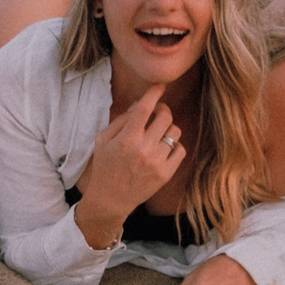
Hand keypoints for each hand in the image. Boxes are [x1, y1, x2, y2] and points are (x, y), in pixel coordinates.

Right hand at [72, 84, 185, 244]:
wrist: (110, 199)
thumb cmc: (104, 167)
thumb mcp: (103, 140)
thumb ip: (121, 120)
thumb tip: (140, 104)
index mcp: (127, 138)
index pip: (145, 108)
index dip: (154, 92)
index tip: (160, 86)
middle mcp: (144, 148)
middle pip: (165, 116)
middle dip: (162, 109)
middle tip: (157, 112)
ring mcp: (157, 162)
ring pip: (175, 131)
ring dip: (167, 128)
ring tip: (158, 133)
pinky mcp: (166, 173)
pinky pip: (180, 149)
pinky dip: (174, 145)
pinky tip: (164, 148)